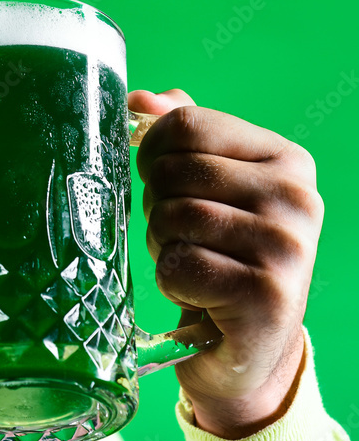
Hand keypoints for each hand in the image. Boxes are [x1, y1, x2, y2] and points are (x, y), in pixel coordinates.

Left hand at [129, 89, 323, 439]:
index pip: (187, 124)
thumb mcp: (203, 186)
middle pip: (174, 171)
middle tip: (180, 235)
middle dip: (156, 206)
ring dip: (162, 245)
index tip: (159, 181)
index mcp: (286, 158)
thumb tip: (141, 98)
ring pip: (173, 217)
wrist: (243, 342)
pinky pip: (179, 266)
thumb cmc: (216, 252)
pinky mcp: (268, 297)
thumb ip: (178, 134)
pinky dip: (171, 281)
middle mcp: (299, 197)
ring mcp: (289, 248)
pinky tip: (198, 293)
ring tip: (190, 263)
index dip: (151, 152)